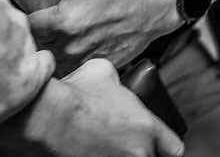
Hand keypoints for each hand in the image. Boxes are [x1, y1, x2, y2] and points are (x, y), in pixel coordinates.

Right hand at [0, 59, 184, 156]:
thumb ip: (119, 83)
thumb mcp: (105, 72)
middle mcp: (137, 154)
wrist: (46, 115)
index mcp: (147, 128)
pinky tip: (87, 151)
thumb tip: (116, 83)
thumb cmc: (75, 92)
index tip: (156, 143)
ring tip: (101, 147)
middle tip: (125, 143)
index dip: (165, 146)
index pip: (174, 149)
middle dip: (141, 151)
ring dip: (118, 155)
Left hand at [23, 0, 181, 74]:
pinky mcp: (97, 67)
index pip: (24, 28)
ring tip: (48, 44)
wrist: (157, 6)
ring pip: (51, 67)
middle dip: (29, 42)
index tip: (18, 16)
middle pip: (34, 52)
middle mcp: (71, 45)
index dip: (18, 23)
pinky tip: (70, 51)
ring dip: (47, 57)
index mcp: (63, 20)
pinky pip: (71, 73)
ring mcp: (84, 60)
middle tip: (29, 31)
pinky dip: (67, 65)